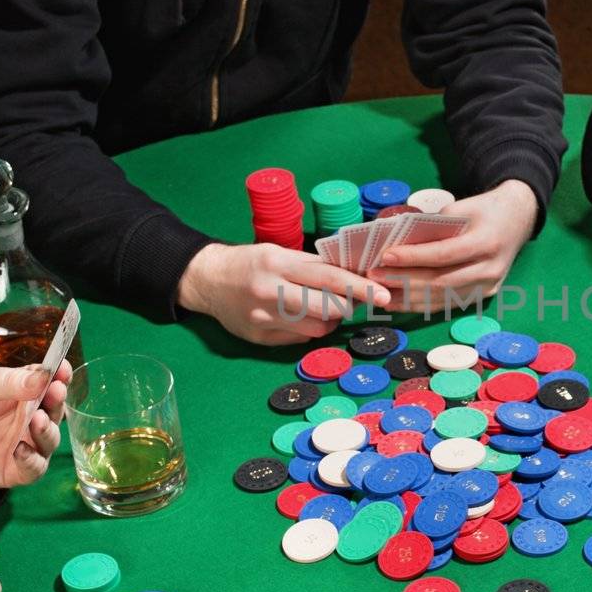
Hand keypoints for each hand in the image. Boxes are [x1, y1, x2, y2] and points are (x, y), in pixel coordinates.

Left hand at [0, 360, 71, 488]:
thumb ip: (12, 381)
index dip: (60, 376)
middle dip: (57, 401)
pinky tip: (20, 449)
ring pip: (51, 440)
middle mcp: (31, 418)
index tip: (63, 369)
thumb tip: (44, 376)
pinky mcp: (18, 470)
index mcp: (25, 393)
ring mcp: (27, 444)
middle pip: (55, 411)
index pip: (50, 383)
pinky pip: (35, 468)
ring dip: (48, 430)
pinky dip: (32, 460)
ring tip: (38, 420)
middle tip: (56, 391)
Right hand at [176, 243, 390, 345]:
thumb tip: (352, 275)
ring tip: (323, 308)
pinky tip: (300, 317)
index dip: (360, 287)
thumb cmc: (250, 262)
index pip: (329, 277)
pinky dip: (309, 329)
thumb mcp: (279, 252)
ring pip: (318, 328)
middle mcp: (270, 292)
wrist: (208, 280)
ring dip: (330, 320)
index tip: (383, 295)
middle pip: (328, 308)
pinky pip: (300, 339)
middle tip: (351, 300)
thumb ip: (313, 265)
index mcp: (278, 264)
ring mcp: (264, 318)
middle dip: (348, 307)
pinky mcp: (260, 338)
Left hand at [373, 180, 537, 314]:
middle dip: (405, 281)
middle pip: (442, 281)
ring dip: (409, 298)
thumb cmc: (485, 209)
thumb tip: (398, 242)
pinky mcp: (484, 295)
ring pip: (444, 298)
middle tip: (375, 277)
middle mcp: (490, 269)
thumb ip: (434, 226)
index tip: (385, 257)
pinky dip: (423, 305)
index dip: (413, 257)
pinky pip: (450, 303)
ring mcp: (489, 286)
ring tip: (381, 294)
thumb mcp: (461, 207)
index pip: (444, 254)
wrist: (518, 218)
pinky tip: (401, 302)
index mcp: (486, 242)